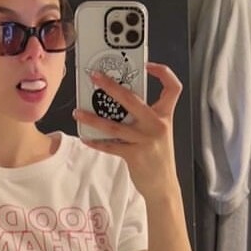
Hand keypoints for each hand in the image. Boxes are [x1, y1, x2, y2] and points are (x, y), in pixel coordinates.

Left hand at [74, 62, 181, 199]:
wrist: (163, 184)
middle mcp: (157, 125)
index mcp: (165, 116)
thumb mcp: (159, 131)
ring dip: (93, 118)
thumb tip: (118, 100)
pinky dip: (96, 142)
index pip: (173, 88)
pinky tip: (86, 137)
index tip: (148, 65)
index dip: (163, 72)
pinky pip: (111, 146)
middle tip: (95, 77)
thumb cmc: (157, 155)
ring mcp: (146, 140)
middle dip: (111, 86)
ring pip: (114, 125)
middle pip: (133, 99)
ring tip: (78, 112)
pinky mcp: (135, 155)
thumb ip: (145, 116)